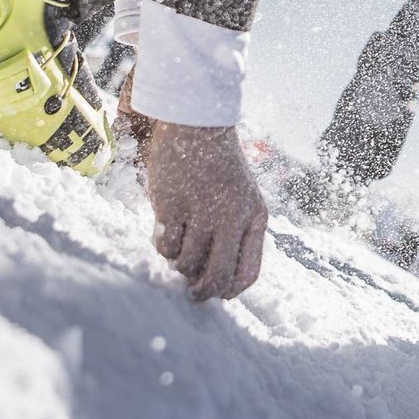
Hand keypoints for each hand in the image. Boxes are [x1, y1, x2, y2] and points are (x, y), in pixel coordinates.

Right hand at [147, 120, 268, 300]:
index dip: (230, 290)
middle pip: (217, 276)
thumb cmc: (219, 165)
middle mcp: (231, 217)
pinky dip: (163, 246)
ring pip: (186, 264)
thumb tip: (220, 285)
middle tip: (192, 294)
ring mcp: (201, 211)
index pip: (247, 272)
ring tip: (180, 242)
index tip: (218, 294)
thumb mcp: (242, 198)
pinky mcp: (172, 205)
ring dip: (179, 262)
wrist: (198, 123)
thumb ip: (237, 235)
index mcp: (254, 217)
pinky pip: (165, 246)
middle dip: (202, 292)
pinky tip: (168, 227)